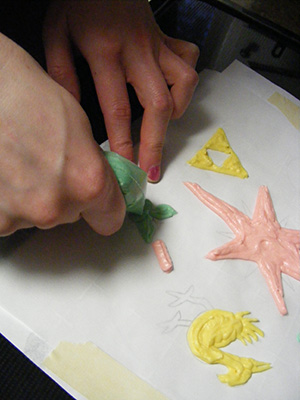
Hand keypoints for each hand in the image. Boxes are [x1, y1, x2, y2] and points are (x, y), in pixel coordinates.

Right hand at [0, 33, 124, 235]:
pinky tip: (4, 174)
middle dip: (65, 195)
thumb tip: (100, 182)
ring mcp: (17, 216)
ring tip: (20, 164)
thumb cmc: (26, 96)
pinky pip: (10, 216)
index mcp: (88, 184)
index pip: (111, 218)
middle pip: (72, 215)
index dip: (105, 206)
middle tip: (48, 165)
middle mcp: (54, 208)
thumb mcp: (82, 126)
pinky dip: (8, 200)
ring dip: (34, 198)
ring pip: (38, 215)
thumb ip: (95, 166)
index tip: (98, 200)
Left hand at [43, 0, 198, 181]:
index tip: (128, 166)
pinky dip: (185, 80)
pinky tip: (172, 87)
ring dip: (177, 110)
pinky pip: (188, 58)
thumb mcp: (56, 32)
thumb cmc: (77, 0)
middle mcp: (137, 50)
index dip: (125, 143)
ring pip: (183, 83)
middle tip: (153, 167)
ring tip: (163, 124)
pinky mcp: (167, 38)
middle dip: (156, 143)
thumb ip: (62, 72)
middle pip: (158, 105)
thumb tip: (73, 111)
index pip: (118, 109)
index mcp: (105, 51)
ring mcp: (156, 44)